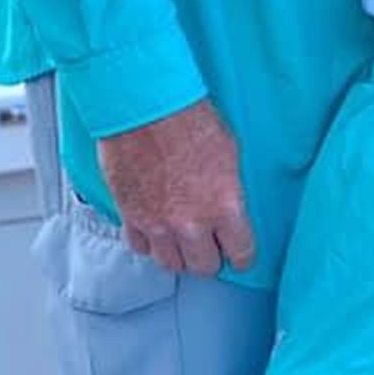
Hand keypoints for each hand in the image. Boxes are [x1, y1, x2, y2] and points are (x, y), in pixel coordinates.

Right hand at [97, 98, 255, 275]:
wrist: (146, 106)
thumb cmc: (189, 119)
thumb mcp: (229, 153)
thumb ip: (229, 190)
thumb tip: (229, 207)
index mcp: (224, 206)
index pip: (241, 254)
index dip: (242, 255)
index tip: (240, 253)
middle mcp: (191, 223)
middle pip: (205, 267)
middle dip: (212, 258)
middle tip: (212, 245)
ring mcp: (158, 224)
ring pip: (172, 264)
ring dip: (180, 254)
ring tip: (184, 240)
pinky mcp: (130, 216)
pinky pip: (141, 247)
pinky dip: (150, 242)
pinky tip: (157, 229)